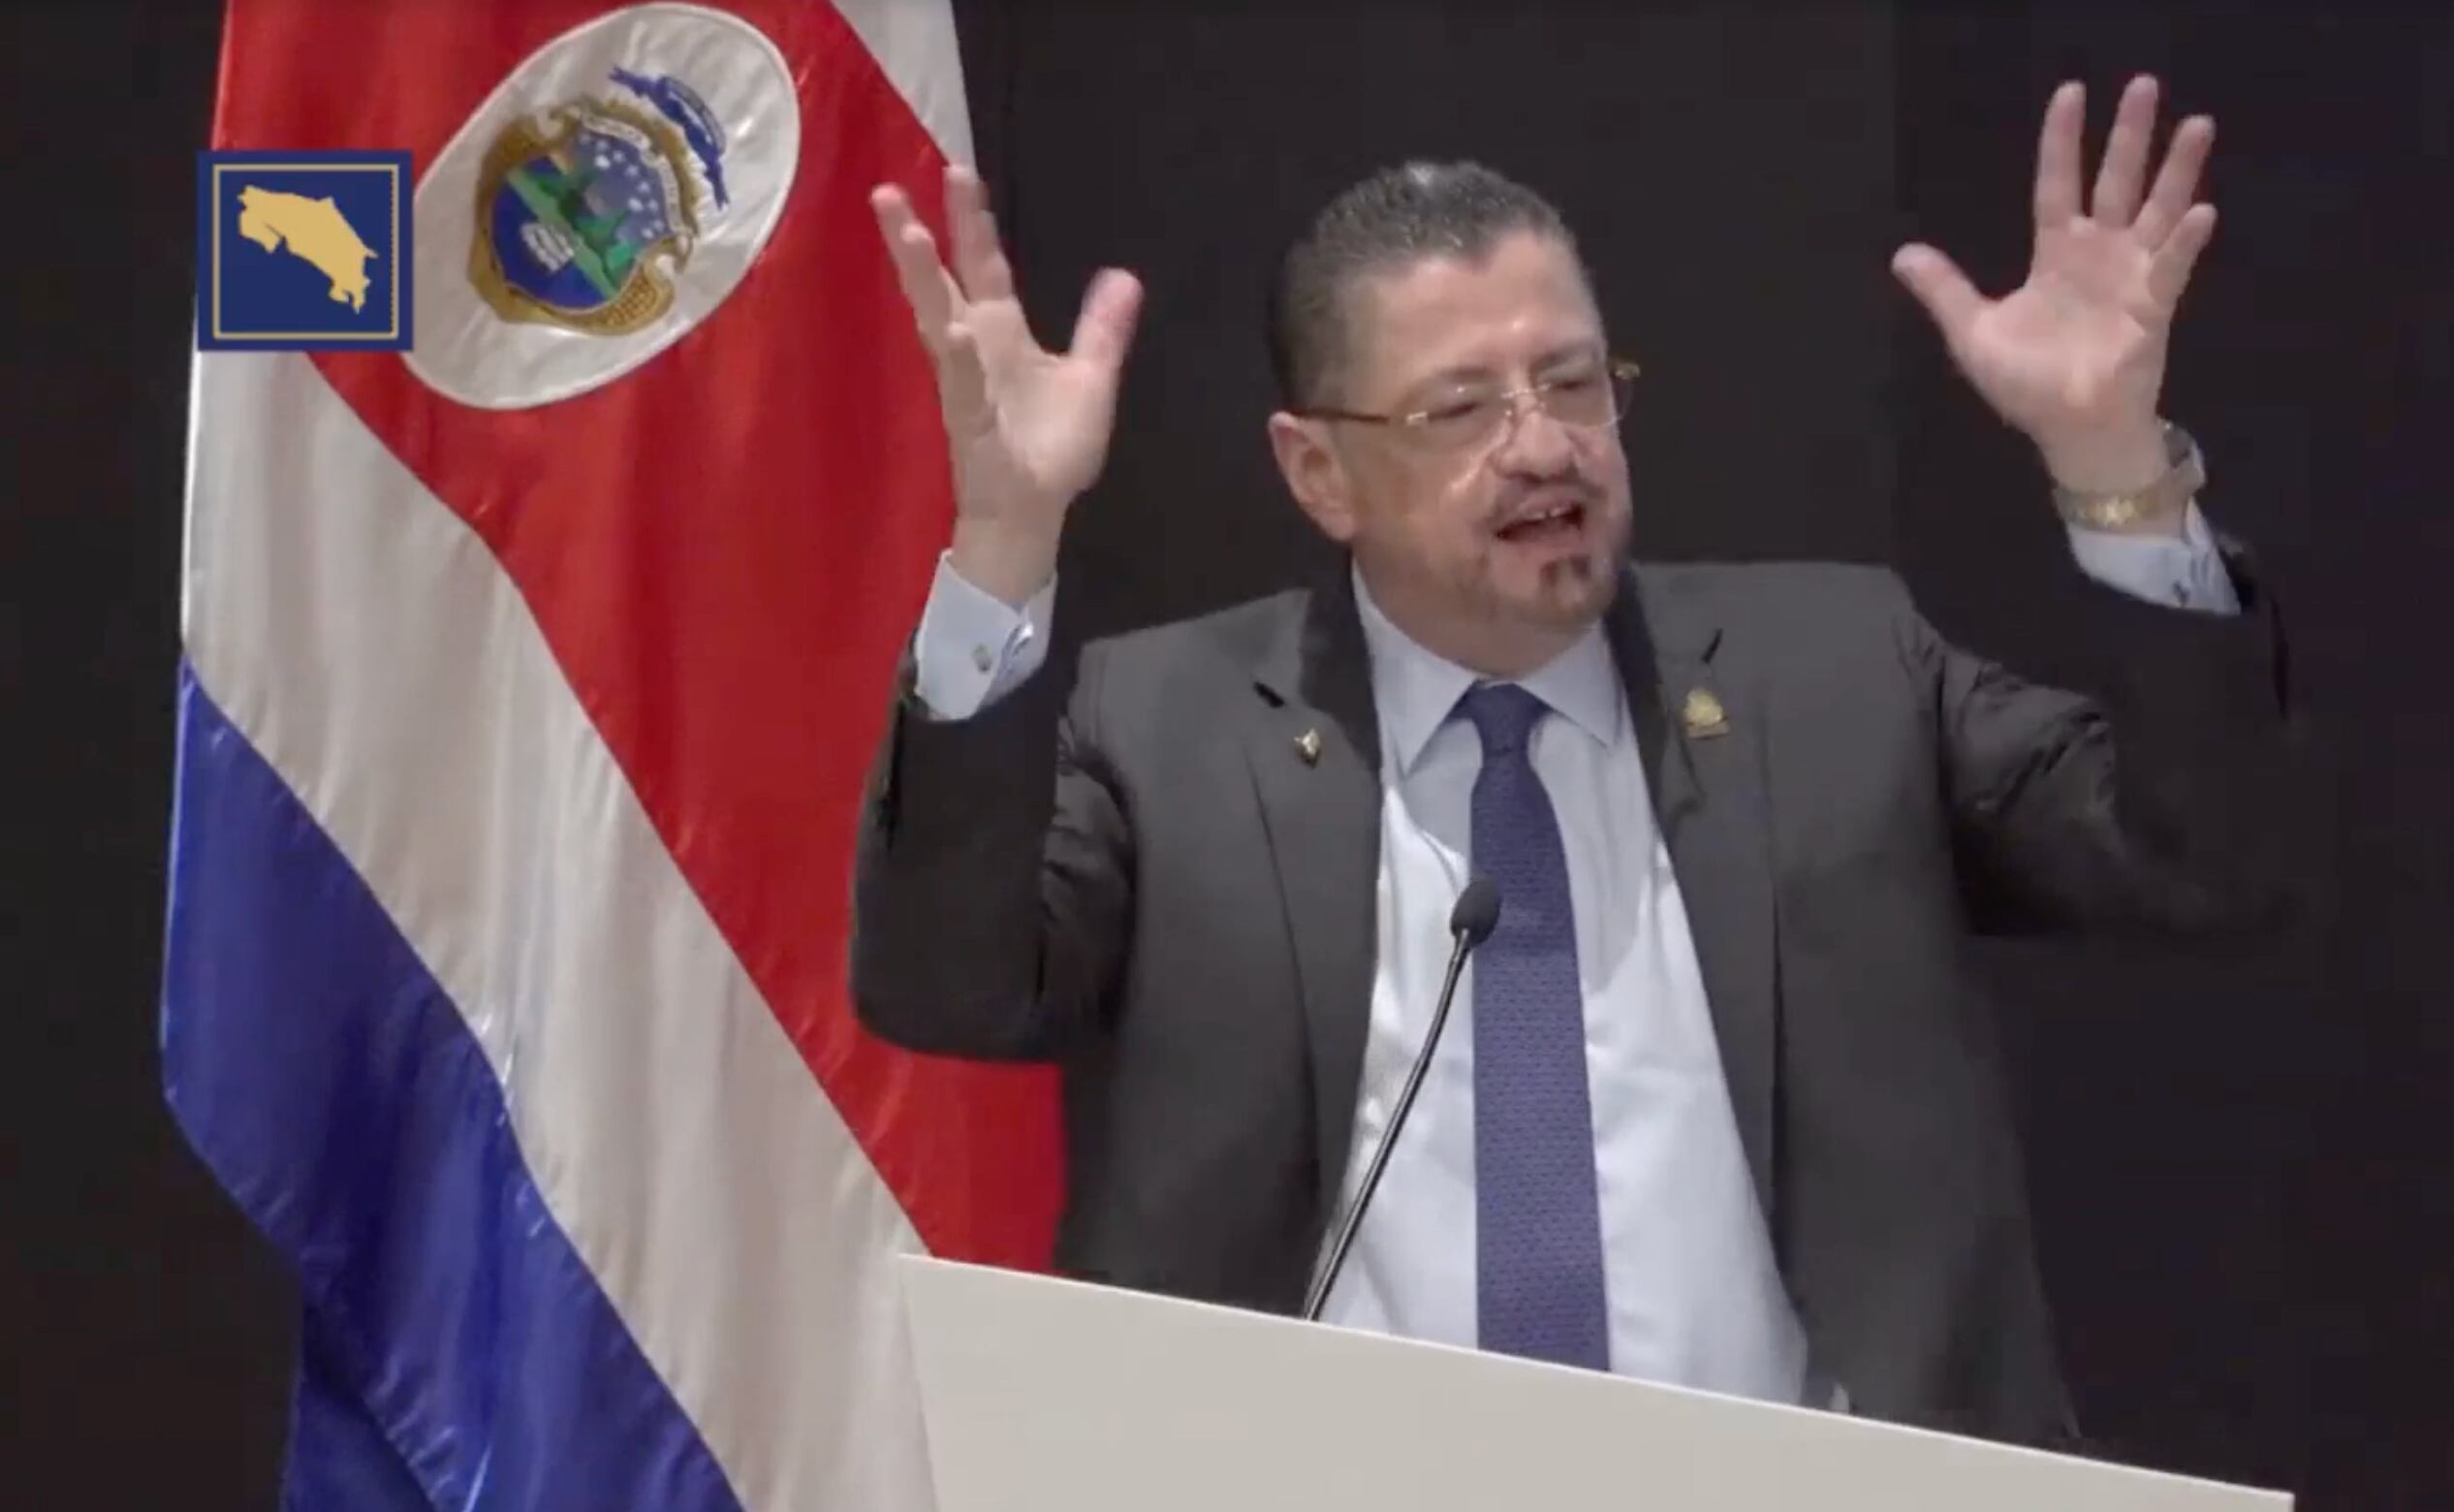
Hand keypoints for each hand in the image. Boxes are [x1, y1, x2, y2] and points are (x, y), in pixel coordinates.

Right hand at [872, 166, 1143, 605]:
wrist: (1034, 513)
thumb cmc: (1052, 450)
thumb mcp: (1089, 378)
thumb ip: (1102, 329)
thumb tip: (1123, 275)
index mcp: (1003, 334)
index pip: (985, 266)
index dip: (973, 223)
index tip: (958, 173)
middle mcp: (976, 349)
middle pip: (944, 282)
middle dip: (922, 238)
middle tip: (891, 188)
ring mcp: (966, 383)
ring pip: (938, 322)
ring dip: (923, 279)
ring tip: (909, 234)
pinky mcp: (970, 422)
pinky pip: (962, 385)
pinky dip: (959, 357)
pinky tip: (953, 328)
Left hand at [1893, 76, 2216, 502]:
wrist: (2067, 432)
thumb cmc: (2026, 385)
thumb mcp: (1973, 333)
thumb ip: (1945, 291)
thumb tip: (1903, 254)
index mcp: (2055, 255)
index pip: (2057, 184)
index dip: (2061, 141)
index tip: (2069, 94)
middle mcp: (2097, 255)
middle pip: (2114, 182)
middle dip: (2128, 136)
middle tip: (2143, 83)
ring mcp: (2130, 277)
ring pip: (2156, 211)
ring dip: (2177, 170)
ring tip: (2196, 124)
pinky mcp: (2152, 309)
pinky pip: (2171, 269)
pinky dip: (2184, 243)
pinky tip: (2201, 211)